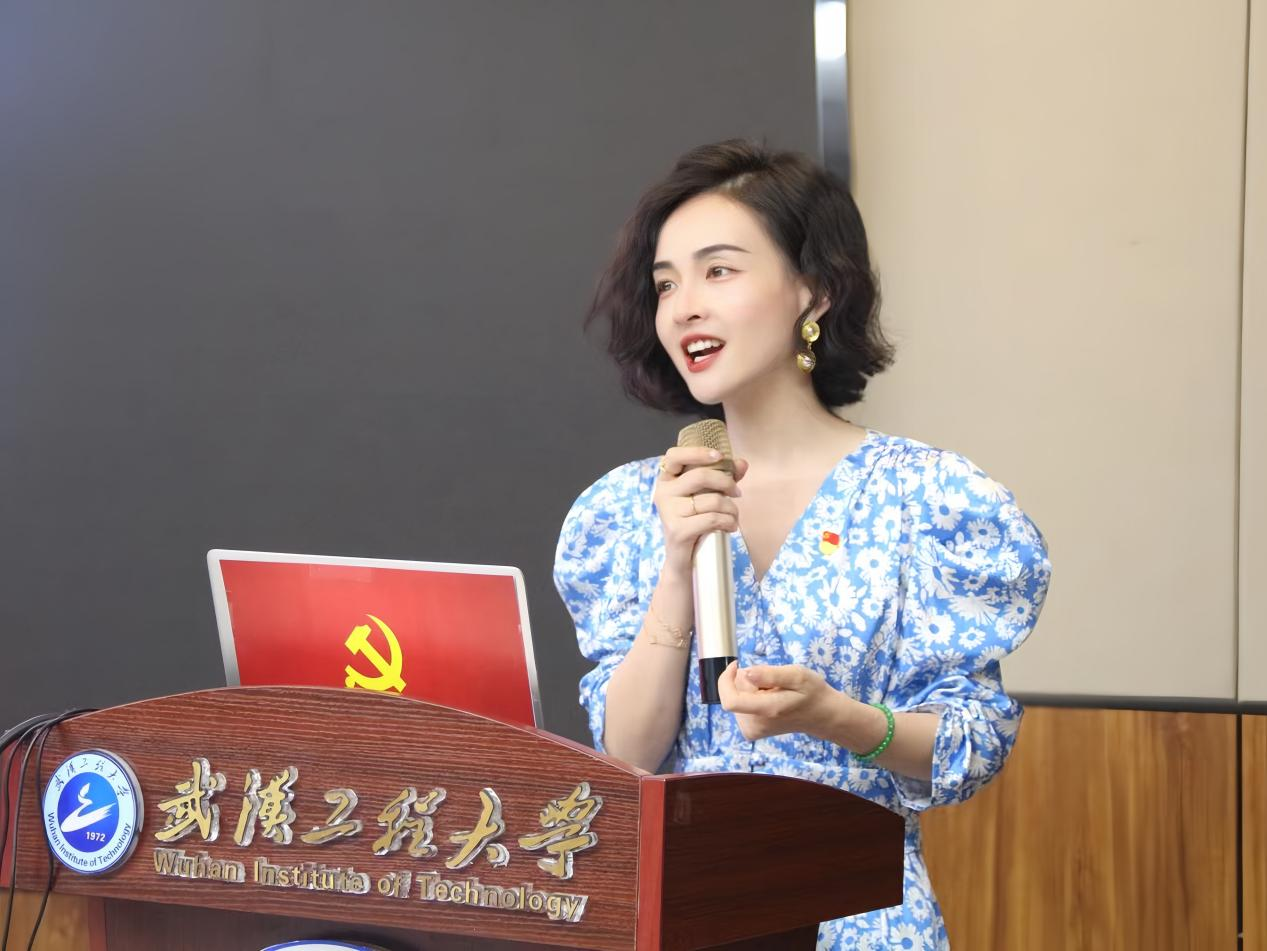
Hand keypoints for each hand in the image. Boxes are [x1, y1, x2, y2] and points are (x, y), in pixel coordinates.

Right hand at [654, 446, 748, 578]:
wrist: (682, 558)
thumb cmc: (694, 522)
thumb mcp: (707, 496)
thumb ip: (723, 477)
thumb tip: (742, 463)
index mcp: (666, 480)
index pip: (674, 456)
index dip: (697, 452)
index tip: (719, 456)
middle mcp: (663, 493)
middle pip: (700, 476)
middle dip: (726, 483)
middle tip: (737, 493)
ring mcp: (668, 512)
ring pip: (711, 500)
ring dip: (731, 509)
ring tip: (733, 516)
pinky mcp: (677, 530)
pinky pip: (712, 519)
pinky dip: (728, 522)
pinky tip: (730, 527)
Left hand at [717, 662, 839, 741]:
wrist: (821, 715)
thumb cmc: (811, 692)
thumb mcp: (797, 675)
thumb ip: (770, 674)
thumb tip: (745, 672)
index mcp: (766, 710)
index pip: (730, 701)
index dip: (726, 679)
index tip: (737, 665)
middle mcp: (755, 725)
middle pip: (733, 693)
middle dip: (746, 680)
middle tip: (771, 681)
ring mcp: (752, 730)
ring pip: (736, 698)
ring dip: (750, 689)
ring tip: (772, 691)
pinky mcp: (751, 731)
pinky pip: (740, 706)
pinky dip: (750, 698)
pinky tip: (767, 698)